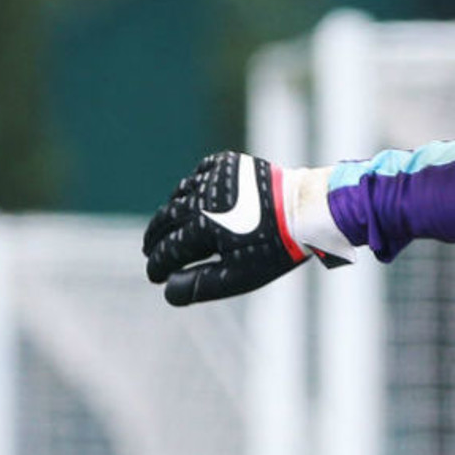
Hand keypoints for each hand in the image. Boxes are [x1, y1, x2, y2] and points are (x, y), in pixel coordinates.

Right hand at [142, 152, 308, 305]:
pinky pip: (198, 176)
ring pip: (180, 195)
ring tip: (166, 227)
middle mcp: (203, 198)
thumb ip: (202, 284)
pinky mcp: (225, 163)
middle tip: (148, 250)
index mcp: (204, 226)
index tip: (153, 276)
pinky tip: (189, 199)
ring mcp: (213, 177)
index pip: (169, 249)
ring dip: (171, 212)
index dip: (158, 264)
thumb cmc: (276, 247)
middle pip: (167, 219)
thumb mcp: (240, 274)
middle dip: (156, 237)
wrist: (306, 209)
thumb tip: (168, 291)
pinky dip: (190, 189)